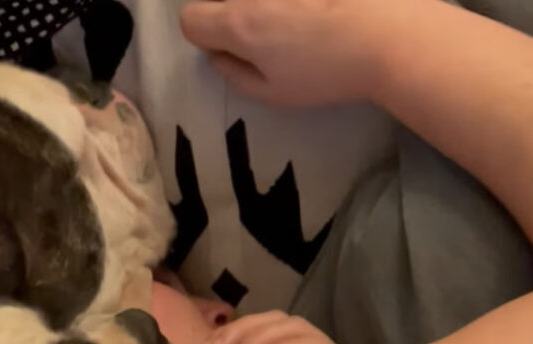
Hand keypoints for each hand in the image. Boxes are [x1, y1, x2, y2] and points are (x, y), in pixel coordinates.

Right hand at [180, 0, 420, 106]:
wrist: (394, 32)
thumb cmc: (329, 72)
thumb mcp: (275, 93)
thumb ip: (235, 74)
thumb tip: (218, 55)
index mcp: (238, 24)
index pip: (189, 19)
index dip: (204, 36)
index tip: (228, 48)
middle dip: (230, 15)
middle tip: (267, 36)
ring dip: (263, 7)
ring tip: (301, 21)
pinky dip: (294, 7)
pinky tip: (317, 12)